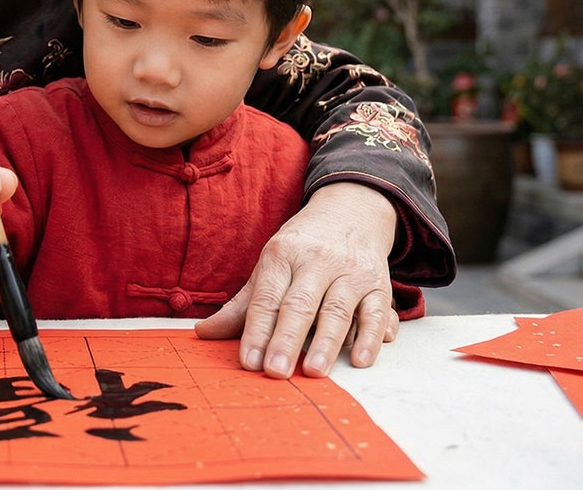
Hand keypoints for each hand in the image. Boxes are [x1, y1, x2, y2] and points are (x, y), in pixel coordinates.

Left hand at [195, 182, 398, 377]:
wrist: (351, 212)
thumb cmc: (302, 249)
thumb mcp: (269, 268)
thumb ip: (241, 306)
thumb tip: (203, 334)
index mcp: (282, 256)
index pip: (267, 298)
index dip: (257, 331)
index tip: (249, 361)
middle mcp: (317, 262)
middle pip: (300, 304)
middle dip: (286, 338)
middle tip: (276, 371)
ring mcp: (350, 272)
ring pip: (338, 309)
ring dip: (326, 342)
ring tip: (313, 371)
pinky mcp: (379, 284)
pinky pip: (377, 312)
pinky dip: (371, 336)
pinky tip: (360, 359)